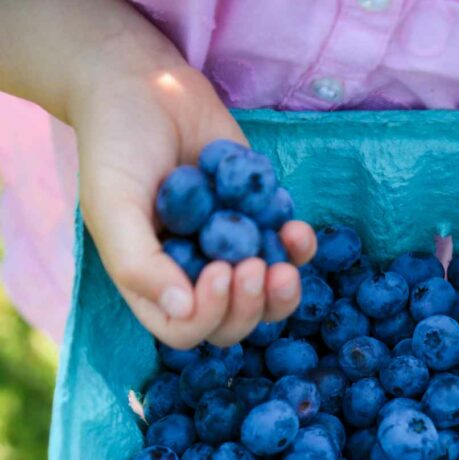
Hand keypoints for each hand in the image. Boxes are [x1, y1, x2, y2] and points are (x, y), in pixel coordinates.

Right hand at [73, 61, 315, 348]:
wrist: (144, 84)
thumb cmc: (117, 145)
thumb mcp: (113, 205)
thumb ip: (139, 264)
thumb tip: (182, 310)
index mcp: (152, 286)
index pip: (185, 330)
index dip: (209, 315)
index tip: (220, 271)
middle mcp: (193, 279)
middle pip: (232, 326)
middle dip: (249, 306)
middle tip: (255, 267)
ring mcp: (231, 254)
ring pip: (266, 303)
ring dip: (282, 293)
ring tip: (284, 266)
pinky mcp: (260, 224)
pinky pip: (289, 255)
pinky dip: (299, 250)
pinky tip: (298, 230)